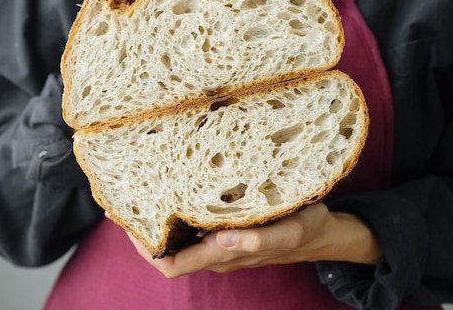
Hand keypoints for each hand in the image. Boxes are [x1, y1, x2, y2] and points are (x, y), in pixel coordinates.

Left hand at [127, 203, 381, 277]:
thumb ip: (261, 238)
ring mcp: (221, 241)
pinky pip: (193, 227)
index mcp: (225, 254)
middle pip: (168, 251)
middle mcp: (216, 251)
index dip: (145, 250)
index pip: (172, 264)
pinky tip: (175, 188)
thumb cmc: (306, 230)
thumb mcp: (291, 230)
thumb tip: (225, 238)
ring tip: (145, 190)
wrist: (322, 232)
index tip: (130, 223)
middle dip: (145, 231)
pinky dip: (178, 212)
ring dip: (160, 221)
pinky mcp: (228, 228)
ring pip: (179, 239)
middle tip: (130, 199)